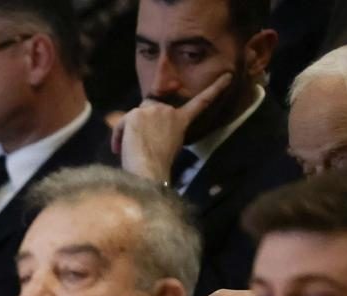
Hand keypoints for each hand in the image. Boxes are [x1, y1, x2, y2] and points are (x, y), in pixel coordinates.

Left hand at [112, 72, 231, 181]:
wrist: (148, 168)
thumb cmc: (159, 164)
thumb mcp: (171, 144)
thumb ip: (167, 129)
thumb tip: (154, 128)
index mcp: (181, 120)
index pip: (200, 102)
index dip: (215, 89)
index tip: (228, 76)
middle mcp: (168, 110)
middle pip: (152, 107)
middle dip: (144, 121)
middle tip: (139, 141)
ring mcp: (151, 110)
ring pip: (135, 116)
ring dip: (129, 130)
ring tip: (127, 149)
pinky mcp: (135, 114)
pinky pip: (122, 123)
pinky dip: (118, 135)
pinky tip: (118, 149)